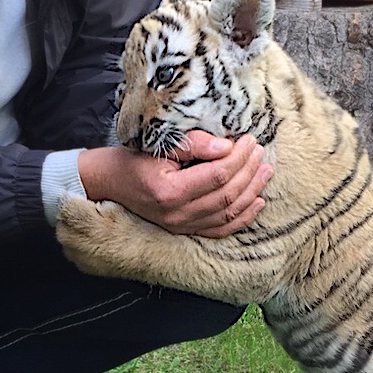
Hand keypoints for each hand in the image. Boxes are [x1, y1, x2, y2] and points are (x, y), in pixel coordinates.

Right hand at [78, 131, 271, 237]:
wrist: (107, 183)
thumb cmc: (131, 159)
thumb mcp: (157, 143)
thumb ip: (192, 143)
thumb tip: (226, 145)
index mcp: (169, 192)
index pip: (217, 175)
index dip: (239, 157)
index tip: (249, 140)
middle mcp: (177, 215)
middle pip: (227, 195)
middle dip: (248, 171)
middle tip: (259, 151)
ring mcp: (181, 227)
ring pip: (228, 214)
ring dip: (251, 192)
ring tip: (265, 171)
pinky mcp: (184, 231)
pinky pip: (220, 230)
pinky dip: (242, 218)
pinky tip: (257, 202)